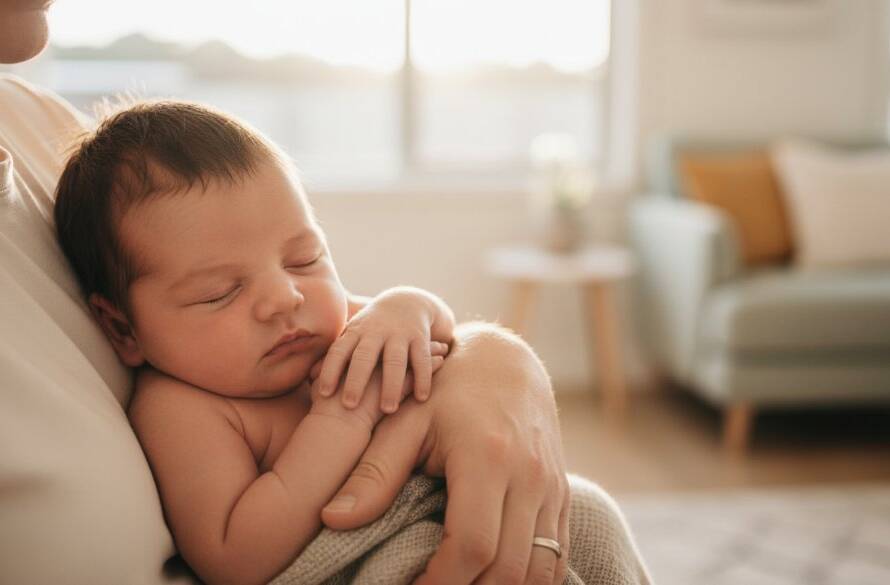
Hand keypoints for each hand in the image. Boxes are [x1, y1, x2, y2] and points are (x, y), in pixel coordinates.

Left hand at [316, 288, 450, 412]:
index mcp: (355, 333)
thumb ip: (334, 355)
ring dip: (390, 385)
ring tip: (387, 410)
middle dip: (356, 380)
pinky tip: (421, 398)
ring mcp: (399, 335)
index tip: (323, 393)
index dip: (330, 370)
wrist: (406, 302)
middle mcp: (376, 332)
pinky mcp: (420, 338)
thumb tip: (309, 378)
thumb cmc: (371, 329)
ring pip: (395, 360)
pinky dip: (423, 378)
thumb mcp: (351, 336)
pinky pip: (421, 360)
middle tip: (348, 405)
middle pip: (364, 357)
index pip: (338, 351)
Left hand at [321, 323, 569, 584]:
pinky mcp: (561, 495)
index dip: (440, 583)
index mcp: (487, 458)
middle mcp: (529, 476)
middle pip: (508, 569)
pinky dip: (528, 579)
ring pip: (540, 571)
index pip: (472, 546)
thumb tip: (332, 518)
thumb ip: (374, 472)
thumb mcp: (406, 421)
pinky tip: (491, 579)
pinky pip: (555, 556)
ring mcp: (552, 487)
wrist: (507, 362)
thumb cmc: (448, 389)